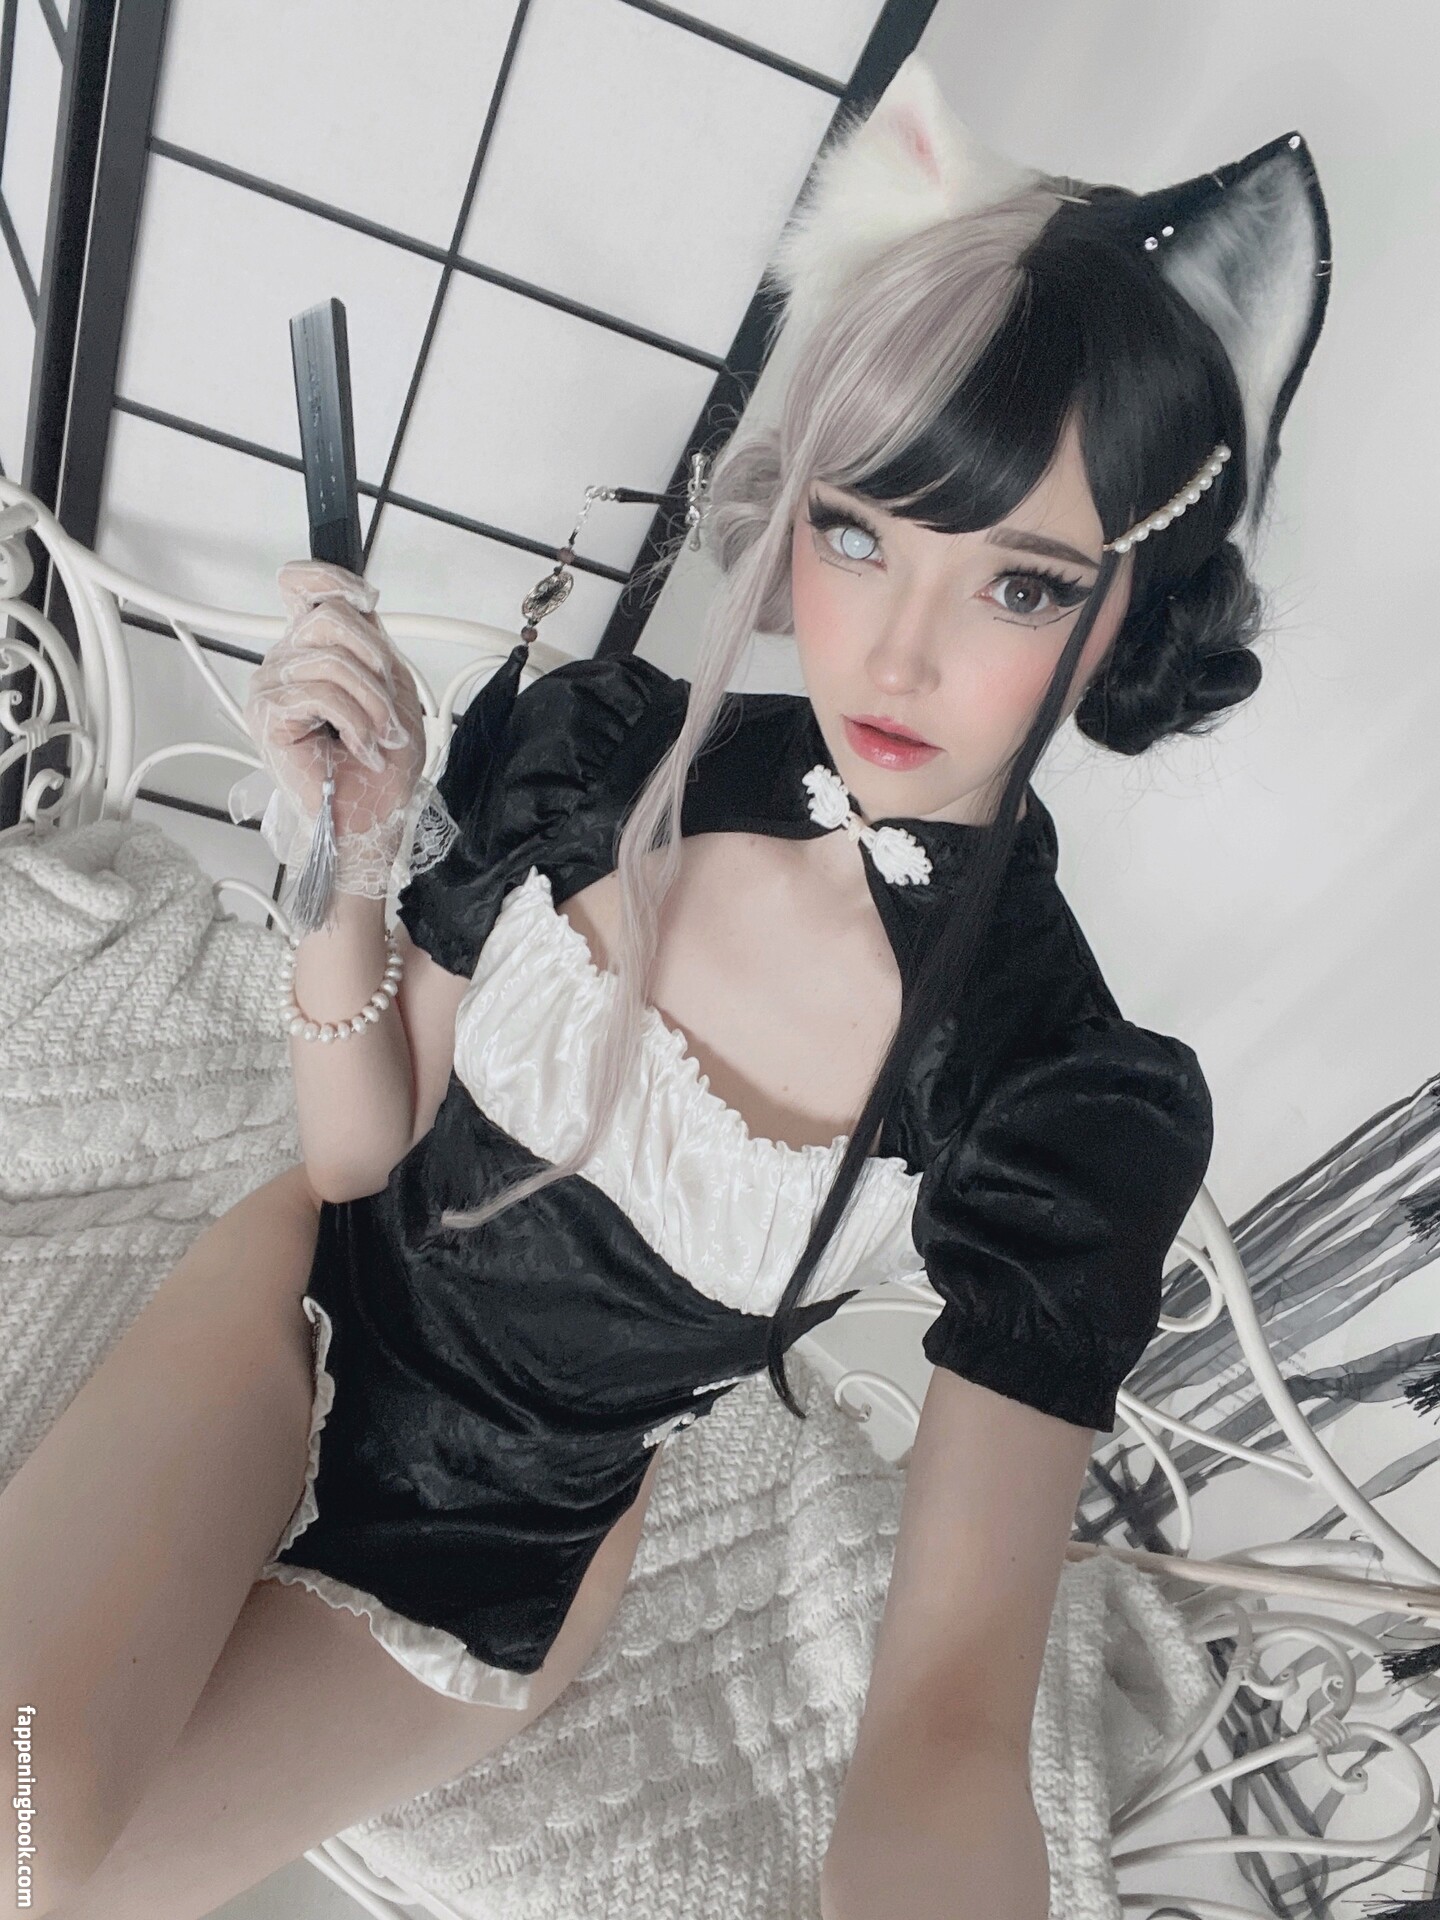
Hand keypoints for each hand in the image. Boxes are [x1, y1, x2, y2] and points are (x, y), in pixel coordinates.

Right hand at [242, 560, 430, 891]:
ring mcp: (272, 687)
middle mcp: (286, 662)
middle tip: (386, 712)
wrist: (372, 816)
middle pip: (329, 616)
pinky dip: (355, 723)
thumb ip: (373, 639)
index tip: (367, 601)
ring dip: (371, 703)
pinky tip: (359, 748)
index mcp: (313, 651)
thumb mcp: (392, 686)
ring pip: (330, 657)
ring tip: (375, 737)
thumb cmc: (380, 766)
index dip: (331, 577)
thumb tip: (360, 598)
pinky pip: (320, 692)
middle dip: (374, 663)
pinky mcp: (268, 715)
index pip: (302, 585)